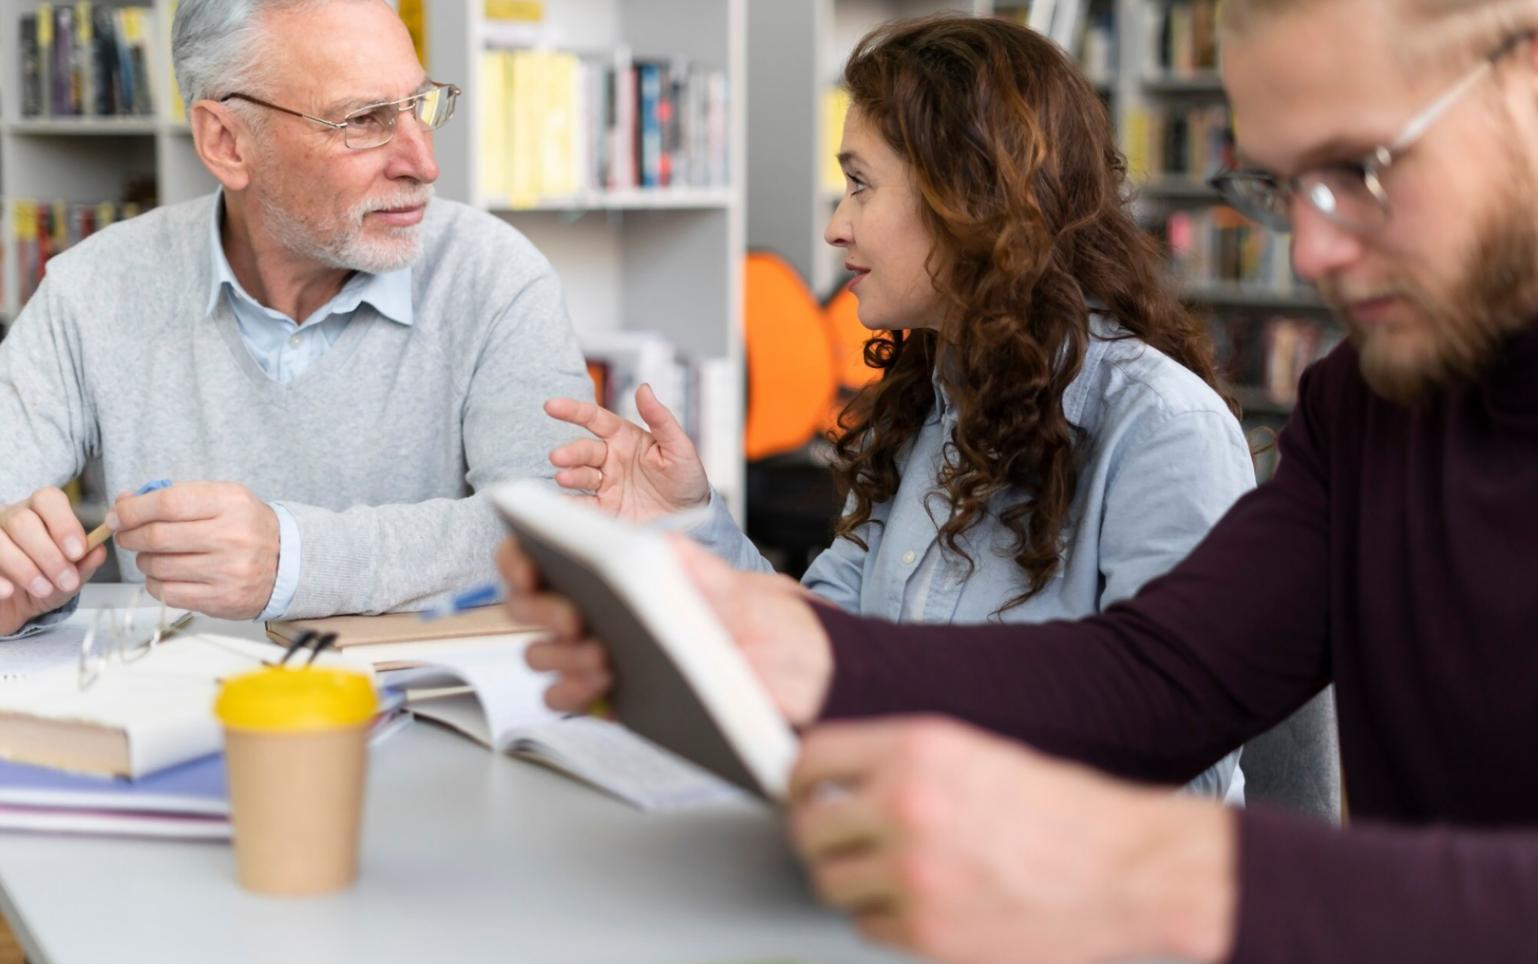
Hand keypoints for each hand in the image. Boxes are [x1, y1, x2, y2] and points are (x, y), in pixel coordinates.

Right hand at [0, 487, 109, 635]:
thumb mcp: (71, 577)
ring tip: (44, 589)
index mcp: (39, 512)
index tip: (77, 552)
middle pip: (22, 520)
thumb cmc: (46, 584)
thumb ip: (85, 564)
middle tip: (66, 580)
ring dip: (24, 567)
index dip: (64, 524)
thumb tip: (98, 551)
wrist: (14, 609)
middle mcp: (9, 517)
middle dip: (48, 553)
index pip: (48, 499)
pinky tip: (9, 592)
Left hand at [110, 482, 279, 619]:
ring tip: (154, 555)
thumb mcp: (221, 498)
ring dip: (144, 560)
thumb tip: (124, 504)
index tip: (118, 515)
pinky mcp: (220, 599)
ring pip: (157, 566)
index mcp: (231, 504)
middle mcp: (231, 537)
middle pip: (157, 537)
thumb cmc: (245, 526)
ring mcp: (227, 571)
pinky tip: (166, 574)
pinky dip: (155, 583)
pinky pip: (166, 592)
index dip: (132, 510)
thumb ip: (175, 496)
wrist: (287, 562)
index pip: (168, 503)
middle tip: (126, 535)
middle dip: (130, 536)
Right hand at [501, 535, 834, 724]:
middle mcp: (599, 611)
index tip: (529, 564)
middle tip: (575, 617)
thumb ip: (687, 564)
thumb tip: (641, 548)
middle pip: (531, 607)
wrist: (795, 673)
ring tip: (599, 654)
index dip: (521, 557)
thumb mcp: (730, 582)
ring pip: (543, 655)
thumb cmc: (758, 618)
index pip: (544, 556)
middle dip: (541, 608)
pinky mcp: (611, 698)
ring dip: (558, 654)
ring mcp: (600, 655)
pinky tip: (600, 684)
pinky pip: (569, 698)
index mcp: (615, 570)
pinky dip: (573, 692)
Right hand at [546, 385, 709, 522]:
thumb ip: (660, 418)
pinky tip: (562, 502)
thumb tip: (644, 389)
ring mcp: (607, 484)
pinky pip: (584, 505)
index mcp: (625, 438)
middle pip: (584, 450)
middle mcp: (611, 459)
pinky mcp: (606, 509)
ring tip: (563, 477)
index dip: (573, 411)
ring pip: (581, 475)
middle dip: (570, 452)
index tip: (552, 407)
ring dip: (570, 475)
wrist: (692, 517)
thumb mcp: (679, 446)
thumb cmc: (686, 477)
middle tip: (559, 457)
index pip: (595, 419)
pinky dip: (570, 504)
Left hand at [789, 717, 1237, 963]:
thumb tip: (841, 784)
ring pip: (829, 883)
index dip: (800, 780)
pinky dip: (881, 918)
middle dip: (815, 836)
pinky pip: (866, 926)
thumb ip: (903, 765)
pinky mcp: (928, 932)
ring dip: (847, 880)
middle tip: (832, 841)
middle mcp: (907, 805)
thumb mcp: (977, 755)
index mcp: (918, 749)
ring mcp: (913, 873)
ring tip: (879, 875)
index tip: (802, 792)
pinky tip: (916, 903)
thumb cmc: (1065, 813)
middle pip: (808, 827)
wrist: (1128, 871)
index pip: (814, 759)